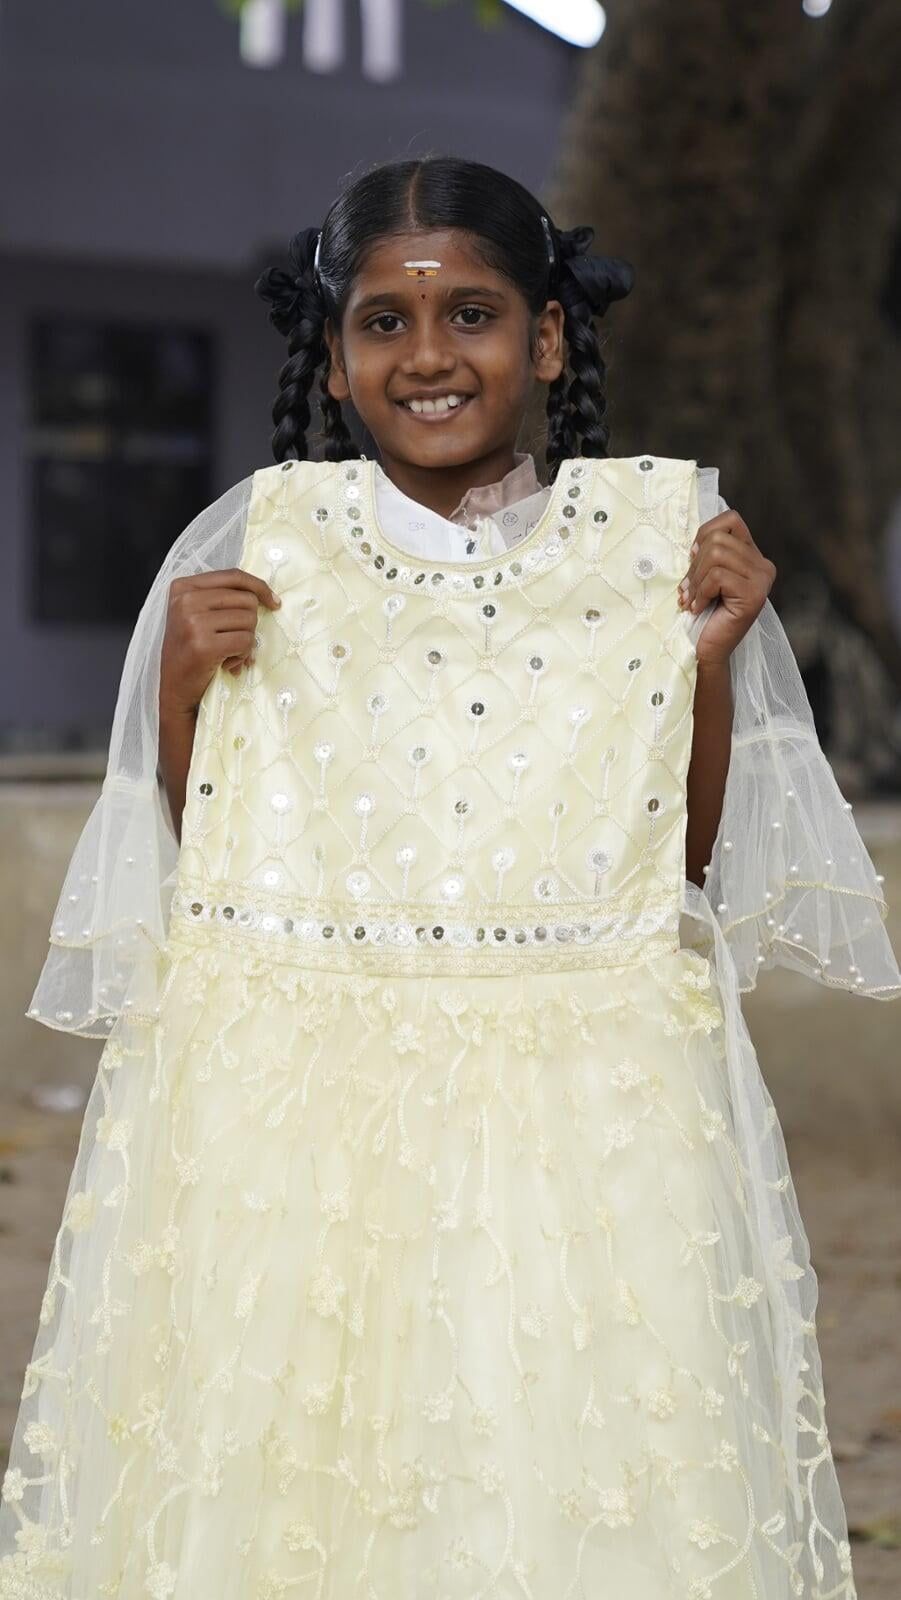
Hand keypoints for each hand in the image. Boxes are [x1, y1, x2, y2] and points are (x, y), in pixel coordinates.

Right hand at [159, 568, 281, 715]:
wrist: (174, 688)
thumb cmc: (191, 650)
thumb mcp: (197, 615)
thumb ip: (223, 599)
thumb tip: (266, 595)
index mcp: (183, 587)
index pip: (233, 576)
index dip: (259, 587)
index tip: (274, 602)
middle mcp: (186, 600)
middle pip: (246, 599)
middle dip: (250, 623)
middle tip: (234, 641)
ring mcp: (193, 622)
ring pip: (249, 620)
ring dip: (246, 641)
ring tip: (228, 653)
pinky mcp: (203, 645)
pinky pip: (246, 641)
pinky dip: (244, 655)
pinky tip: (228, 664)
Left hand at [677, 508, 774, 666]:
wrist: (705, 651)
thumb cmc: (701, 613)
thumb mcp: (703, 575)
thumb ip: (707, 553)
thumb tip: (694, 542)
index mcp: (753, 556)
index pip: (730, 520)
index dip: (704, 535)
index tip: (693, 560)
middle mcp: (763, 565)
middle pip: (719, 539)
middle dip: (694, 565)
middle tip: (688, 590)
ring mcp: (762, 580)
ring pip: (717, 555)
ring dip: (696, 580)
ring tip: (692, 600)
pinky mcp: (754, 595)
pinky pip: (718, 577)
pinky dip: (701, 592)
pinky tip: (698, 608)